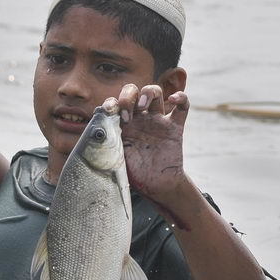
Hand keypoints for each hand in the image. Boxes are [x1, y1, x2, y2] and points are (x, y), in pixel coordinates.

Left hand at [107, 84, 189, 203]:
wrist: (155, 186)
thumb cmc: (133, 174)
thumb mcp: (113, 160)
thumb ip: (107, 145)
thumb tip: (96, 132)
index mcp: (122, 125)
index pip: (114, 103)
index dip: (111, 102)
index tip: (109, 110)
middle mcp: (139, 119)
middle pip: (133, 92)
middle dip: (128, 97)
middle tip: (127, 116)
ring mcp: (157, 121)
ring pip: (155, 93)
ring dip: (149, 93)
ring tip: (143, 106)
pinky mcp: (174, 127)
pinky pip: (182, 106)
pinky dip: (182, 97)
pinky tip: (174, 99)